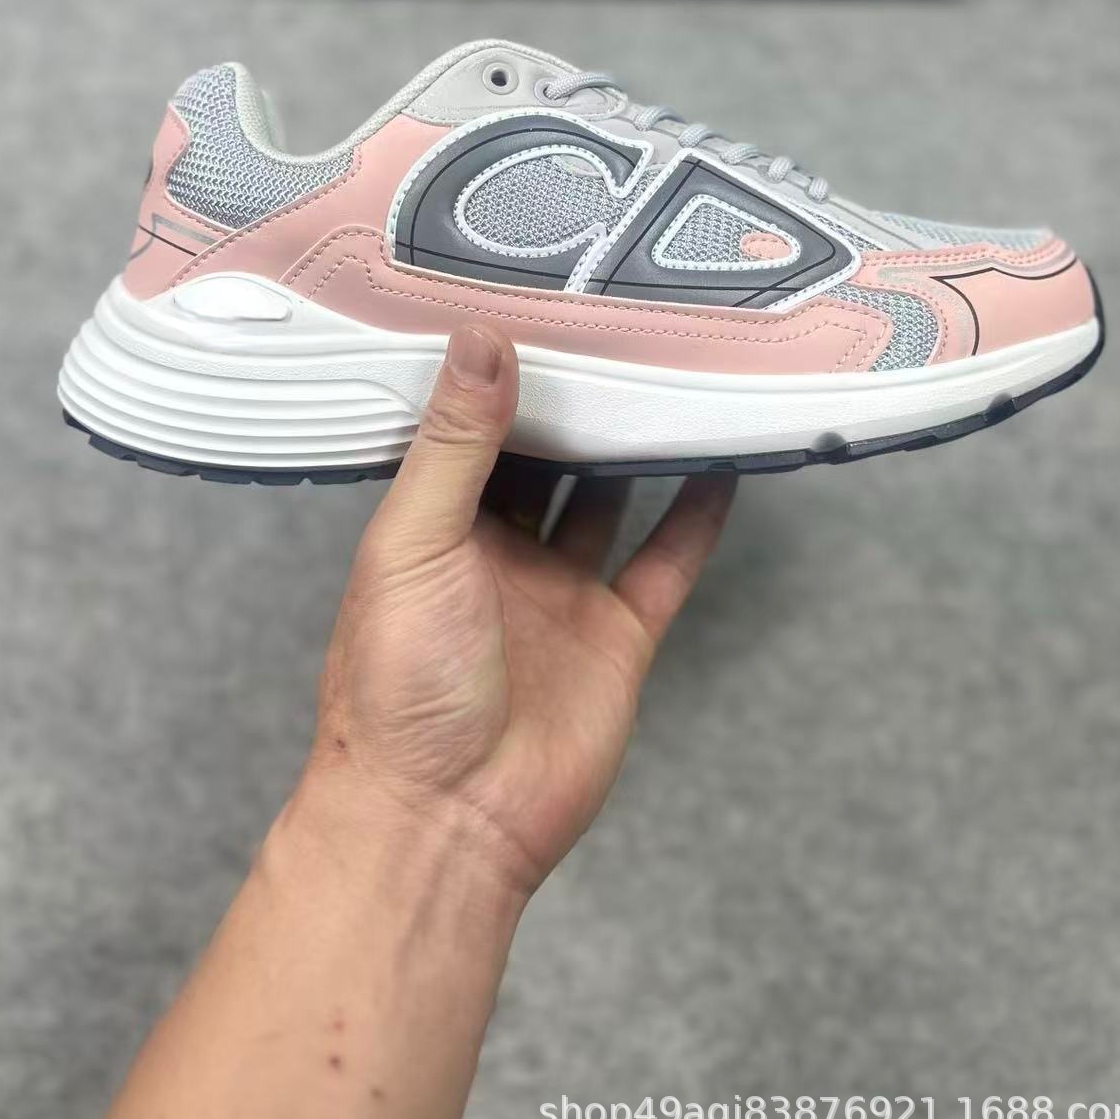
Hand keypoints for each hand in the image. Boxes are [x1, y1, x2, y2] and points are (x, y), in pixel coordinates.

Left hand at [299, 323, 735, 898]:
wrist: (446, 821)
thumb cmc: (397, 686)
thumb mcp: (415, 544)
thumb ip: (455, 444)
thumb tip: (481, 337)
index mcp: (434, 526)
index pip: (470, 428)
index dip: (497, 370)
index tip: (529, 297)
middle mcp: (498, 551)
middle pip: (546, 456)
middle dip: (575, 398)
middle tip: (615, 320)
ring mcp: (561, 592)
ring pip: (609, 499)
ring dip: (638, 446)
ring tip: (675, 371)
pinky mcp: (617, 635)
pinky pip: (664, 563)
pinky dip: (696, 516)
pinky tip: (721, 462)